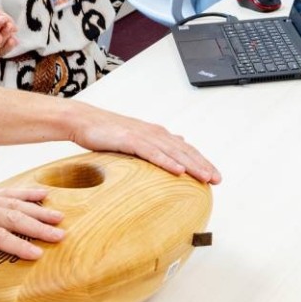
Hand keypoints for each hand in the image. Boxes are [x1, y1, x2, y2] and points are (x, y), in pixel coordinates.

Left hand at [0, 187, 65, 272]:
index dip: (18, 245)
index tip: (37, 253)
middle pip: (13, 218)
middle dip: (38, 227)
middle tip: (60, 235)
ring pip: (15, 204)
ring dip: (38, 210)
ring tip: (59, 217)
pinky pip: (9, 193)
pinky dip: (27, 193)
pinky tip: (44, 194)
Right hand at [69, 103, 220, 184]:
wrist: (83, 121)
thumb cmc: (106, 132)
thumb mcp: (134, 138)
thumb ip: (155, 143)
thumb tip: (177, 142)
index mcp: (156, 134)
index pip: (184, 149)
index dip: (201, 162)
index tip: (214, 176)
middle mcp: (154, 133)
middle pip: (184, 151)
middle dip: (202, 165)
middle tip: (217, 180)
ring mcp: (143, 135)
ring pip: (173, 152)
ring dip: (191, 165)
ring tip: (205, 177)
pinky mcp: (130, 140)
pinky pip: (152, 153)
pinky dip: (166, 161)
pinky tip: (178, 171)